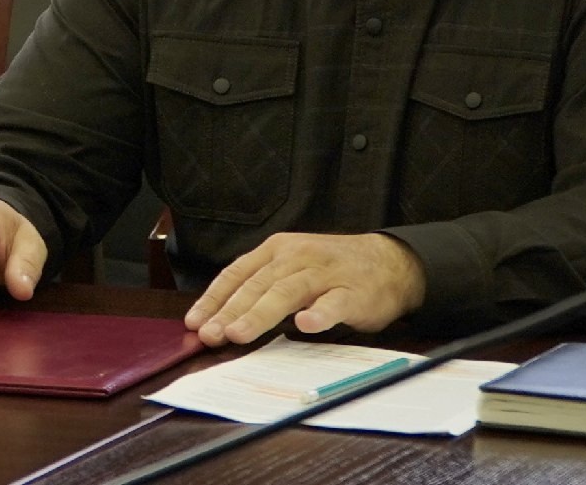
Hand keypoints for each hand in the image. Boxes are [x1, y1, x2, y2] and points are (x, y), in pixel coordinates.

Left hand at [184, 231, 427, 344]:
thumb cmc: (331, 270)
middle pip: (257, 284)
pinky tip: (306, 325)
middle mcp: (297, 257)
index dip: (214, 298)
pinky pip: (335, 303)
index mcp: (277, 251)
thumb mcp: (291, 269)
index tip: (194, 322)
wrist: (390, 262)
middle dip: (230, 311)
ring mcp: (326, 273)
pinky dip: (320, 314)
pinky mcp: (354, 293)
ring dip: (260, 313)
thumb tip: (221, 318)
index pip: (238, 273)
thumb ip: (262, 288)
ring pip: (287, 292)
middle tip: (210, 334)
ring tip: (239, 333)